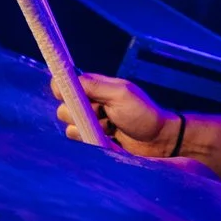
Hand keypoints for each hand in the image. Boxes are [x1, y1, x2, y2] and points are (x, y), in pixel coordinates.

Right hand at [55, 72, 182, 156]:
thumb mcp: (121, 94)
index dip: (61, 89)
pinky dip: (90, 139)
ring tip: (109, 127)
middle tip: (99, 113)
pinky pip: (79, 139)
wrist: (158, 140)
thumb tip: (70, 80)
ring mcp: (92, 122)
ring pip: (70, 126)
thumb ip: (96, 86)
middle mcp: (91, 103)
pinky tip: (108, 138)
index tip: (64, 96)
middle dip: (77, 113)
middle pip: (64, 107)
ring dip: (87, 128)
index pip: (68, 83)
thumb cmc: (143, 113)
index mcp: (96, 87)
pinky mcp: (94, 138)